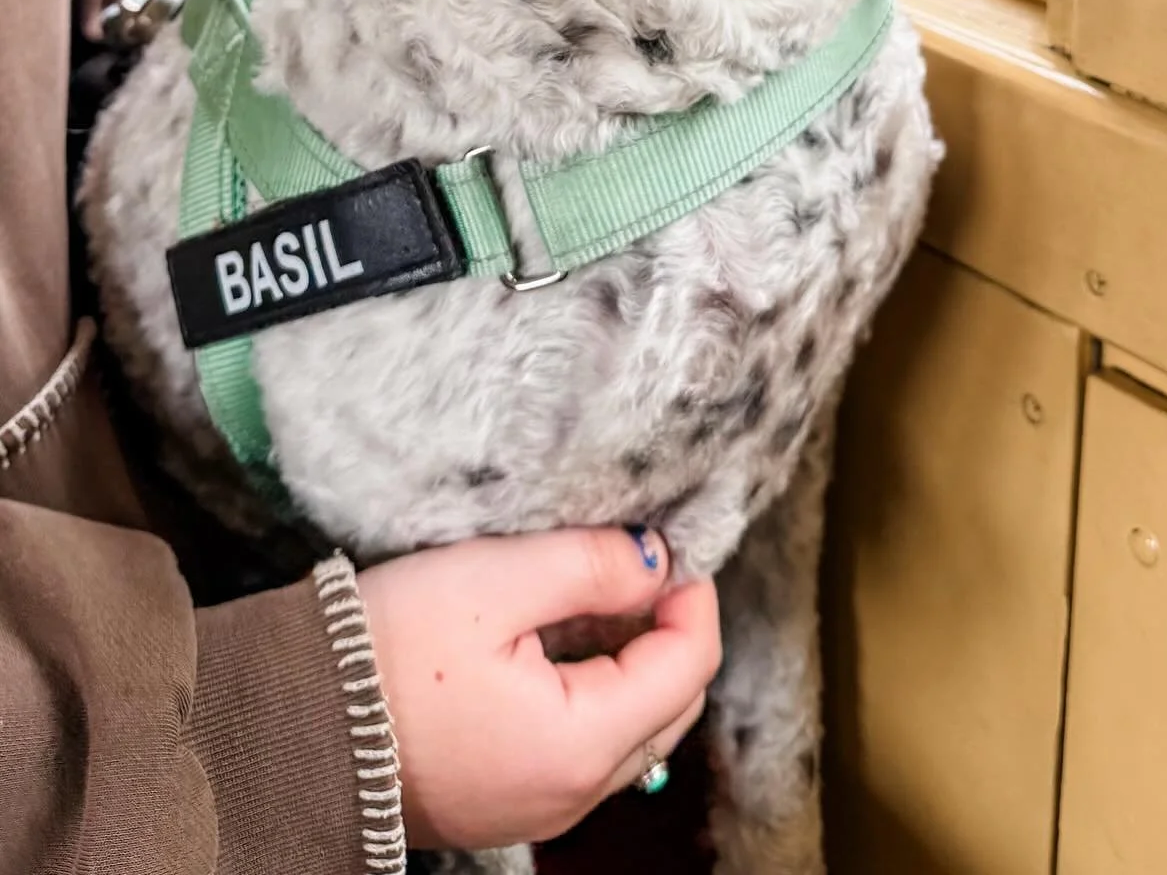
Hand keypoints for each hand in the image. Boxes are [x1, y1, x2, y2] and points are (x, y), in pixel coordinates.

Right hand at [357, 527, 721, 849]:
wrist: (289, 724)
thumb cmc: (388, 649)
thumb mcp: (494, 580)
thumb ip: (589, 565)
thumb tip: (658, 560)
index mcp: (581, 741)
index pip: (688, 665)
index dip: (692, 595)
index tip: (670, 544)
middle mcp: (572, 793)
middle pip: (671, 706)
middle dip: (671, 631)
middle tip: (639, 563)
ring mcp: (538, 807)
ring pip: (632, 732)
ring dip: (635, 664)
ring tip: (596, 594)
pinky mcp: (505, 803)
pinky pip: (582, 749)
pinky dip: (593, 694)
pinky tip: (557, 641)